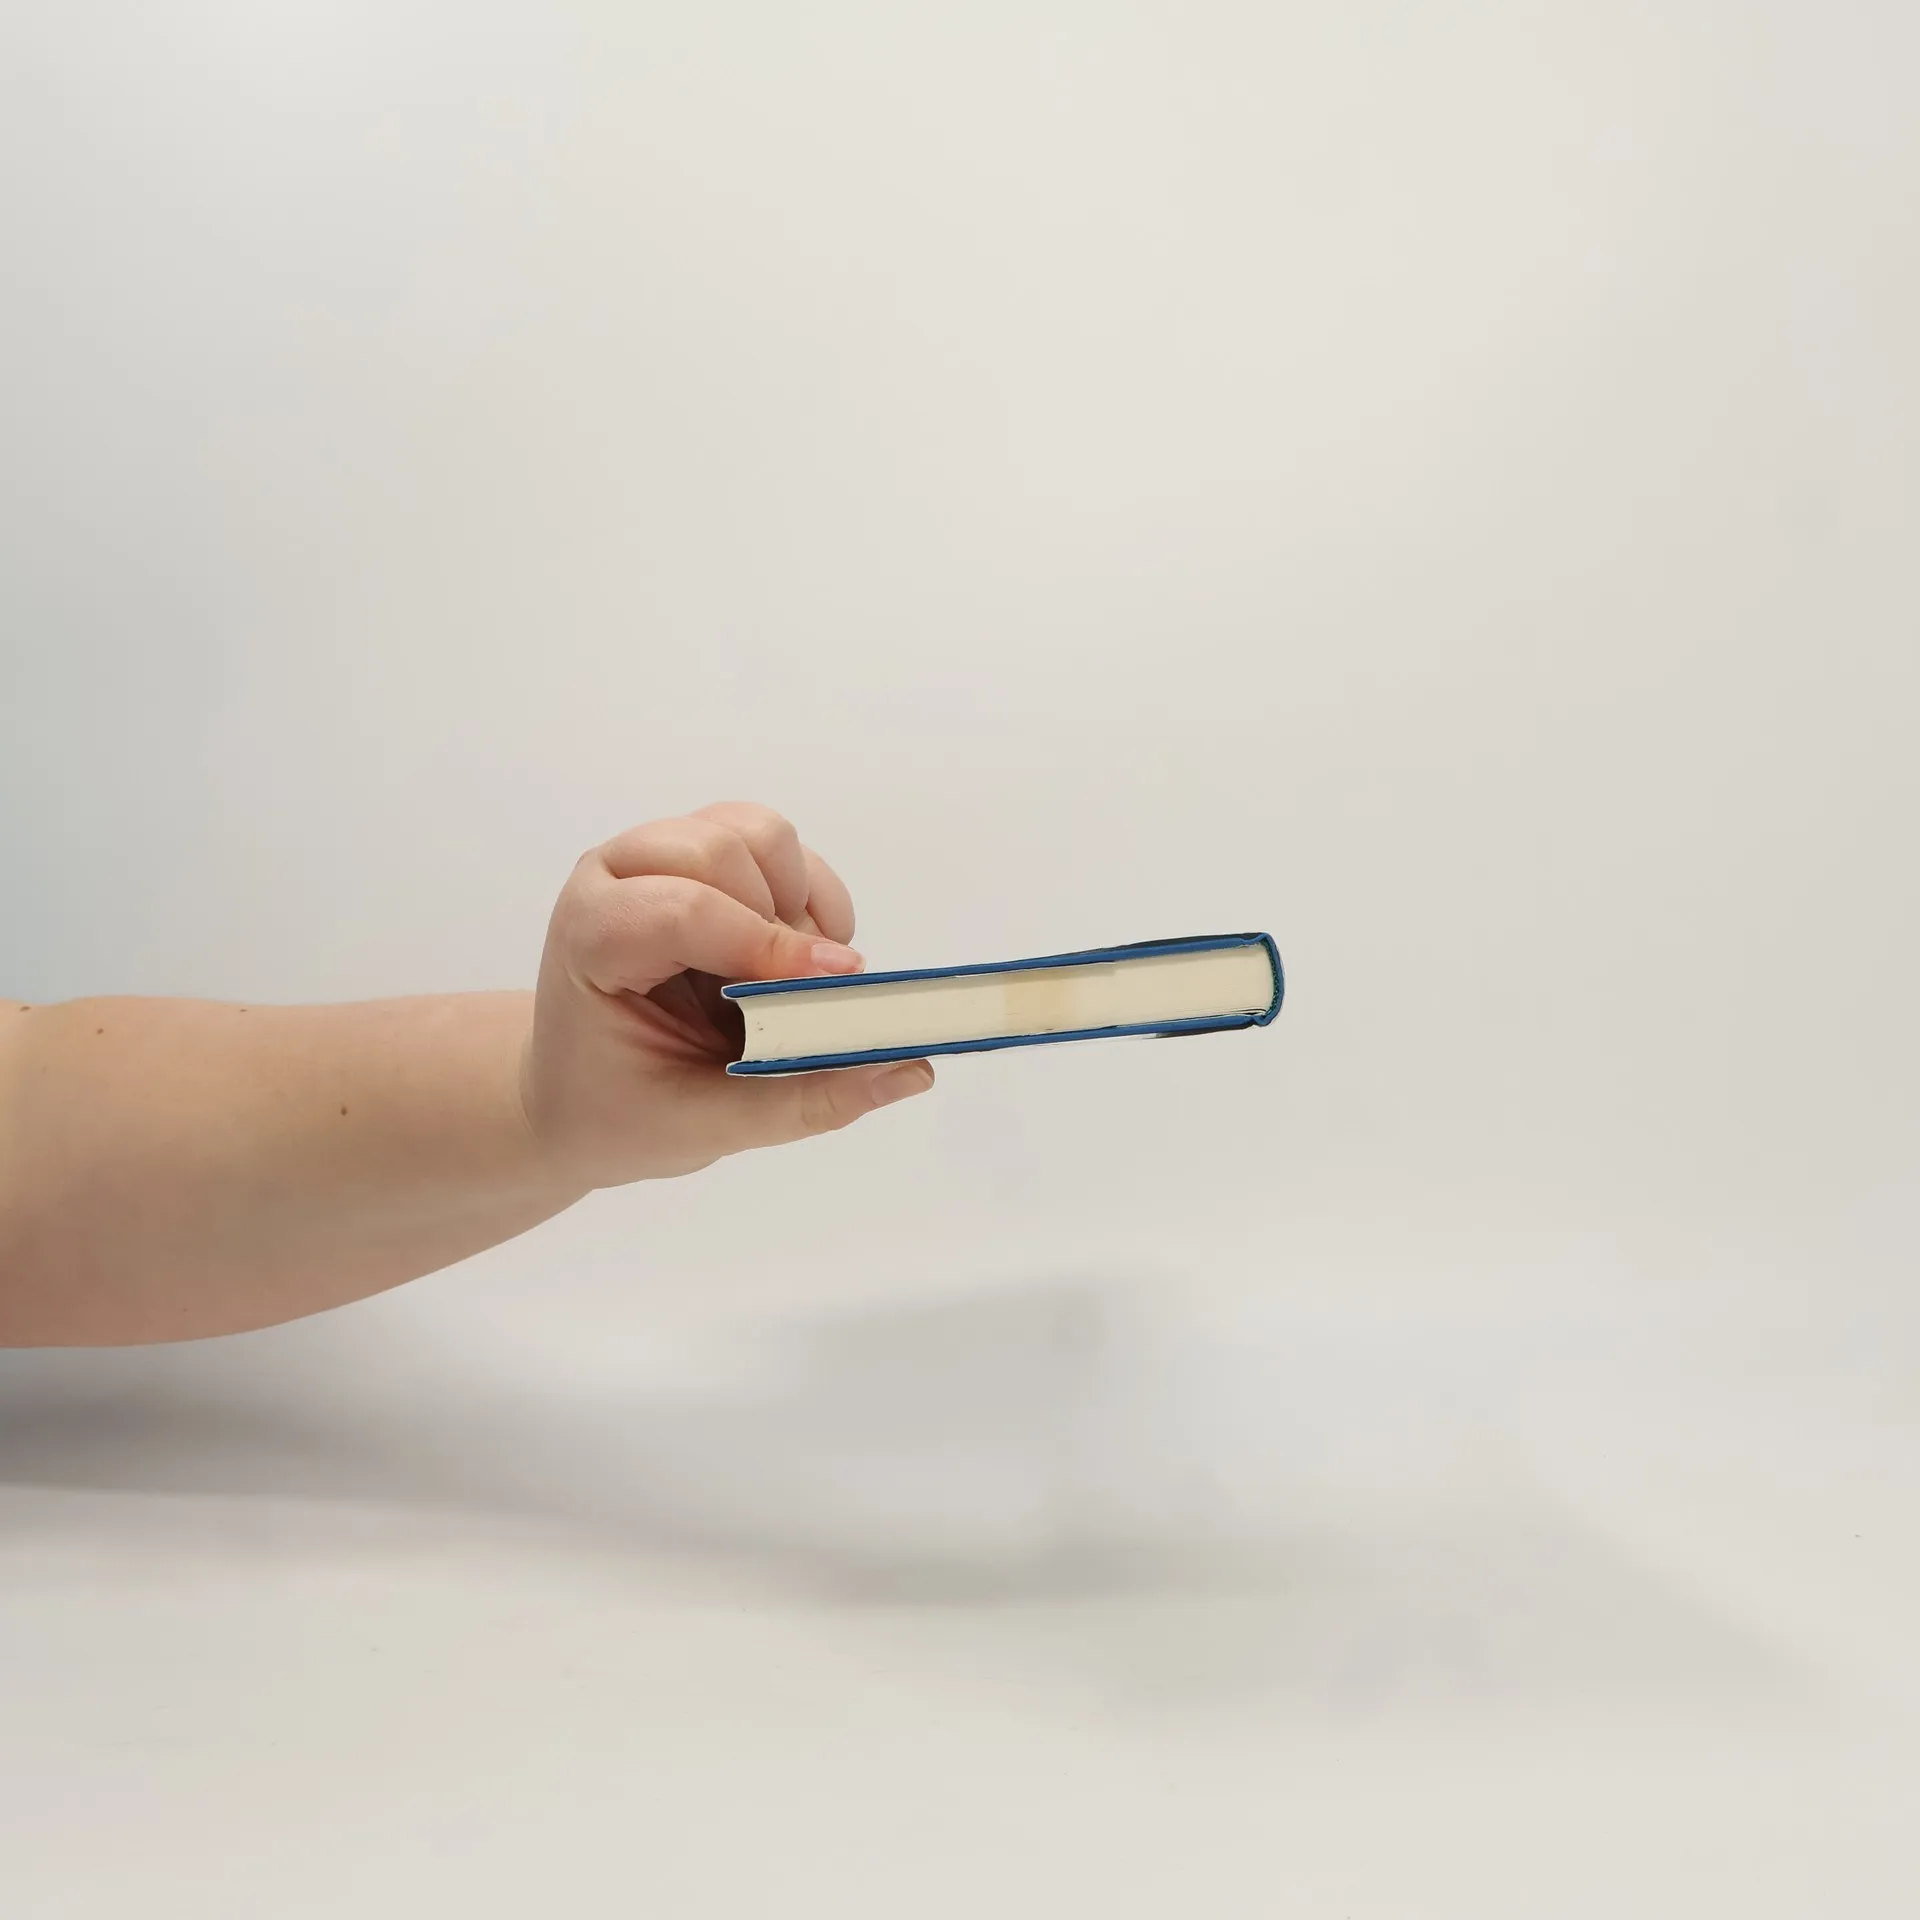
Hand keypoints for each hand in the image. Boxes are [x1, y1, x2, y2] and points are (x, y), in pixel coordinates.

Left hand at [519, 802, 934, 1185]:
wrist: (577, 1093)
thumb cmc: (619, 1111)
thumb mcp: (703, 1127)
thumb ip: (803, 1100)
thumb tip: (910, 1069)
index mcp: (589, 937)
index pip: (683, 909)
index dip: (768, 943)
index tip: (839, 984)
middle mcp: (616, 876)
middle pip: (724, 850)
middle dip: (780, 923)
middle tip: (797, 1000)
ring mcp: (659, 858)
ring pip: (758, 833)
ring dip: (797, 900)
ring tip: (794, 976)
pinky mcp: (702, 858)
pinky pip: (777, 844)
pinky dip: (810, 893)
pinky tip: (801, 957)